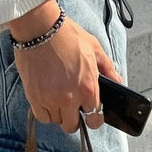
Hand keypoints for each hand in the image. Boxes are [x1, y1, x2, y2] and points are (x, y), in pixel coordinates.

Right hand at [8, 0, 122, 133]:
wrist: (40, 27)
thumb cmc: (66, 34)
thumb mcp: (93, 47)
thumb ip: (107, 66)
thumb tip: (116, 79)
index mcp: (88, 86)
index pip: (95, 118)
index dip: (94, 117)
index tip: (90, 113)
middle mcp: (70, 97)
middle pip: (72, 125)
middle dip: (74, 116)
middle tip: (72, 102)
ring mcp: (50, 99)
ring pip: (56, 121)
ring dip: (58, 112)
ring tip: (58, 95)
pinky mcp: (34, 96)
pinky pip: (42, 116)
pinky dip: (45, 111)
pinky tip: (46, 97)